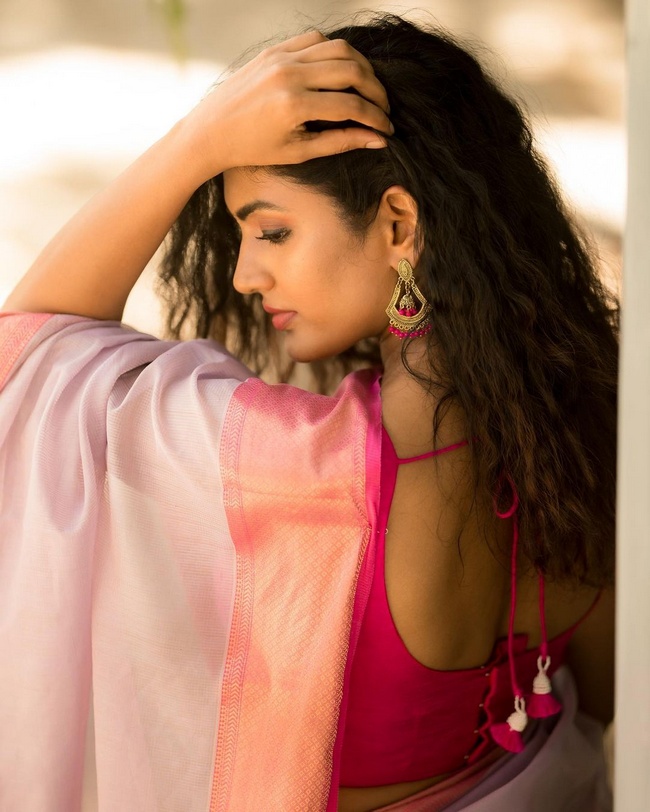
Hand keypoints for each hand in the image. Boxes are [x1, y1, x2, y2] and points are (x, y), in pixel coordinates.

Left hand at [182, 30, 392, 180]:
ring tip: (367, 90)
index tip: (387, 128)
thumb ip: (340, 143)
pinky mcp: (275, 49)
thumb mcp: (299, 152)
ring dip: (361, 68)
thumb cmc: (253, 149)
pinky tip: (341, 74)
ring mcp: (281, 56)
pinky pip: (316, 40)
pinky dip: (335, 53)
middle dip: (376, 90)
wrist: (211, 131)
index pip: (351, 105)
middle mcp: (289, 74)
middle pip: (352, 70)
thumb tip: (378, 140)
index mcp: (294, 105)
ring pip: (338, 49)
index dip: (375, 118)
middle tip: (383, 108)